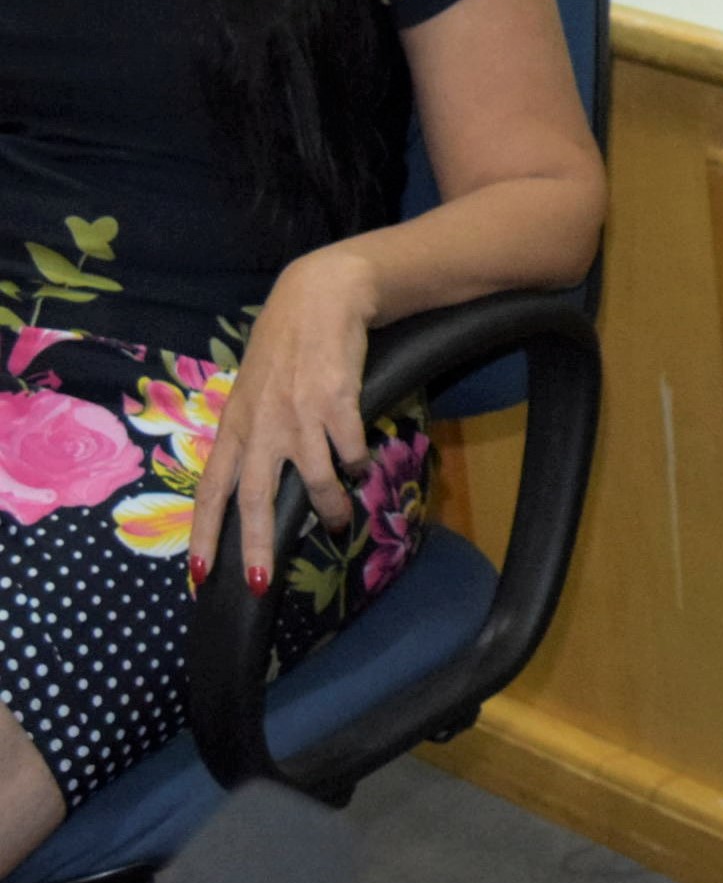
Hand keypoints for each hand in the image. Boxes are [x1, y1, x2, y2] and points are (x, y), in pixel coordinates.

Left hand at [188, 250, 381, 596]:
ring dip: (329, 509)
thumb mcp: (256, 392)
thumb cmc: (286, 347)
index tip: (201, 572)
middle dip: (257, 546)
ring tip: (337, 522)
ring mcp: (300, 416)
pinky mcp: (338, 403)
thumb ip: (254, 433)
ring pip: (316, 481)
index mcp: (236, 426)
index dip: (204, 532)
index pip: (211, 488)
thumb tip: (258, 481)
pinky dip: (358, 462)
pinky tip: (361, 461)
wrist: (321, 298)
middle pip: (254, 499)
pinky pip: (351, 451)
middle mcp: (262, 426)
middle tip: (260, 584)